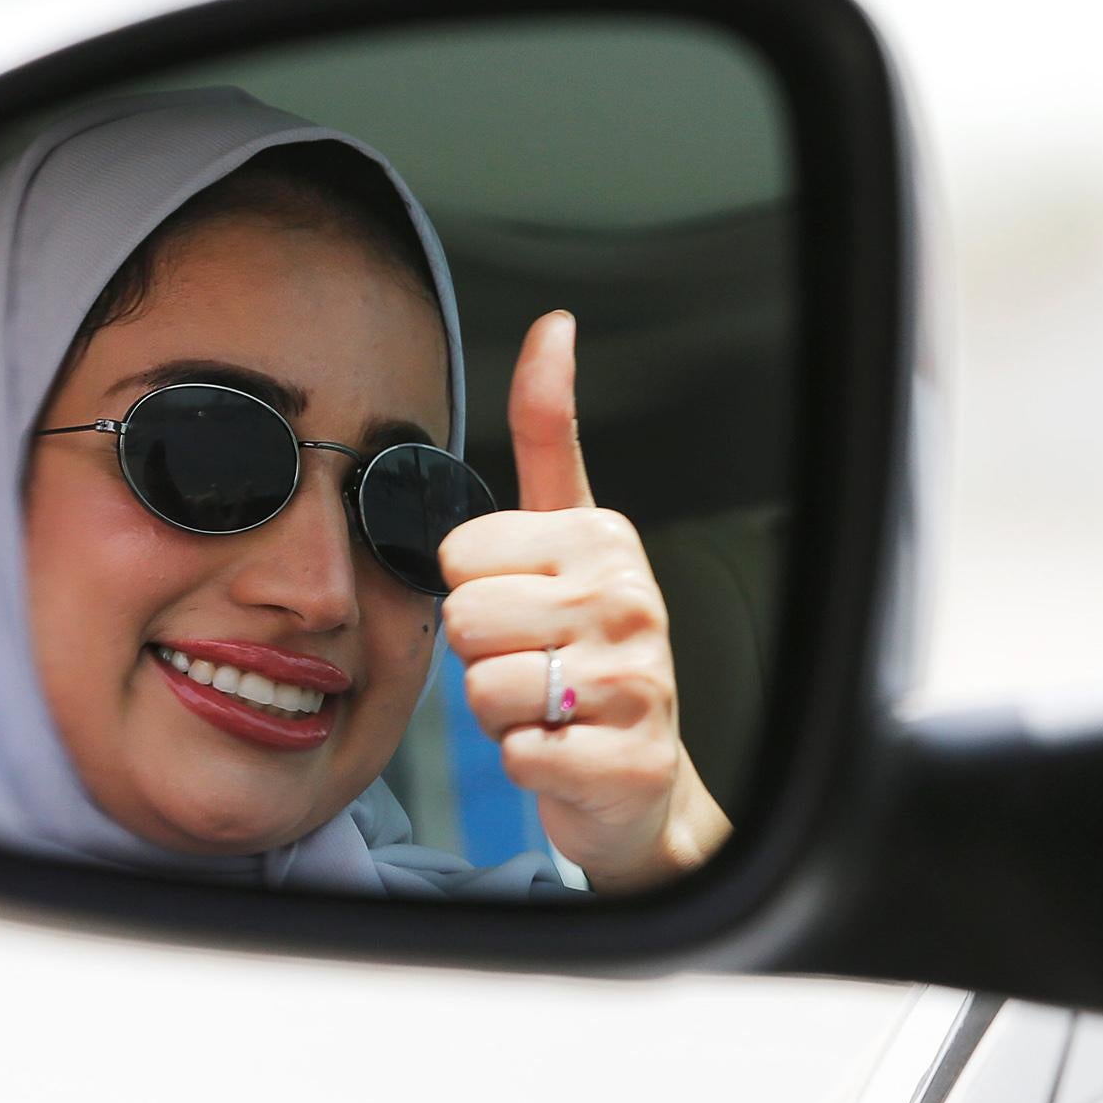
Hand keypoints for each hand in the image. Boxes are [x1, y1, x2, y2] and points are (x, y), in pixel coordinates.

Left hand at [437, 311, 730, 892]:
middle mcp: (629, 600)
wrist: (642, 778)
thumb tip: (553, 324)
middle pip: (466, 619)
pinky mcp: (630, 761)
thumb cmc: (589, 650)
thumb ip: (547, 431)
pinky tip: (564, 754)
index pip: (461, 556)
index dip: (473, 592)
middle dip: (482, 653)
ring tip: (546, 709)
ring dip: (500, 713)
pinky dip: (526, 763)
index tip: (523, 609)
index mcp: (603, 538)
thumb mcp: (570, 533)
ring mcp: (636, 683)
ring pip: (484, 688)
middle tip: (532, 665)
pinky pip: (519, 755)